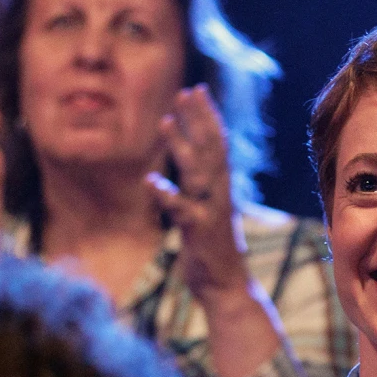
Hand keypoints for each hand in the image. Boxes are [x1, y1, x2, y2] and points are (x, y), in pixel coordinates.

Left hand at [149, 86, 251, 300]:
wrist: (226, 286)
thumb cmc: (212, 248)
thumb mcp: (207, 210)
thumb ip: (201, 186)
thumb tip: (193, 163)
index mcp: (221, 187)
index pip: (217, 143)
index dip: (207, 116)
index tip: (196, 90)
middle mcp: (220, 194)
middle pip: (212, 149)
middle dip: (199, 119)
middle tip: (185, 91)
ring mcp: (211, 211)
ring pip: (198, 173)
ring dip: (182, 146)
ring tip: (164, 123)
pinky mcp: (199, 231)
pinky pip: (181, 209)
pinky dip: (166, 194)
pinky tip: (150, 181)